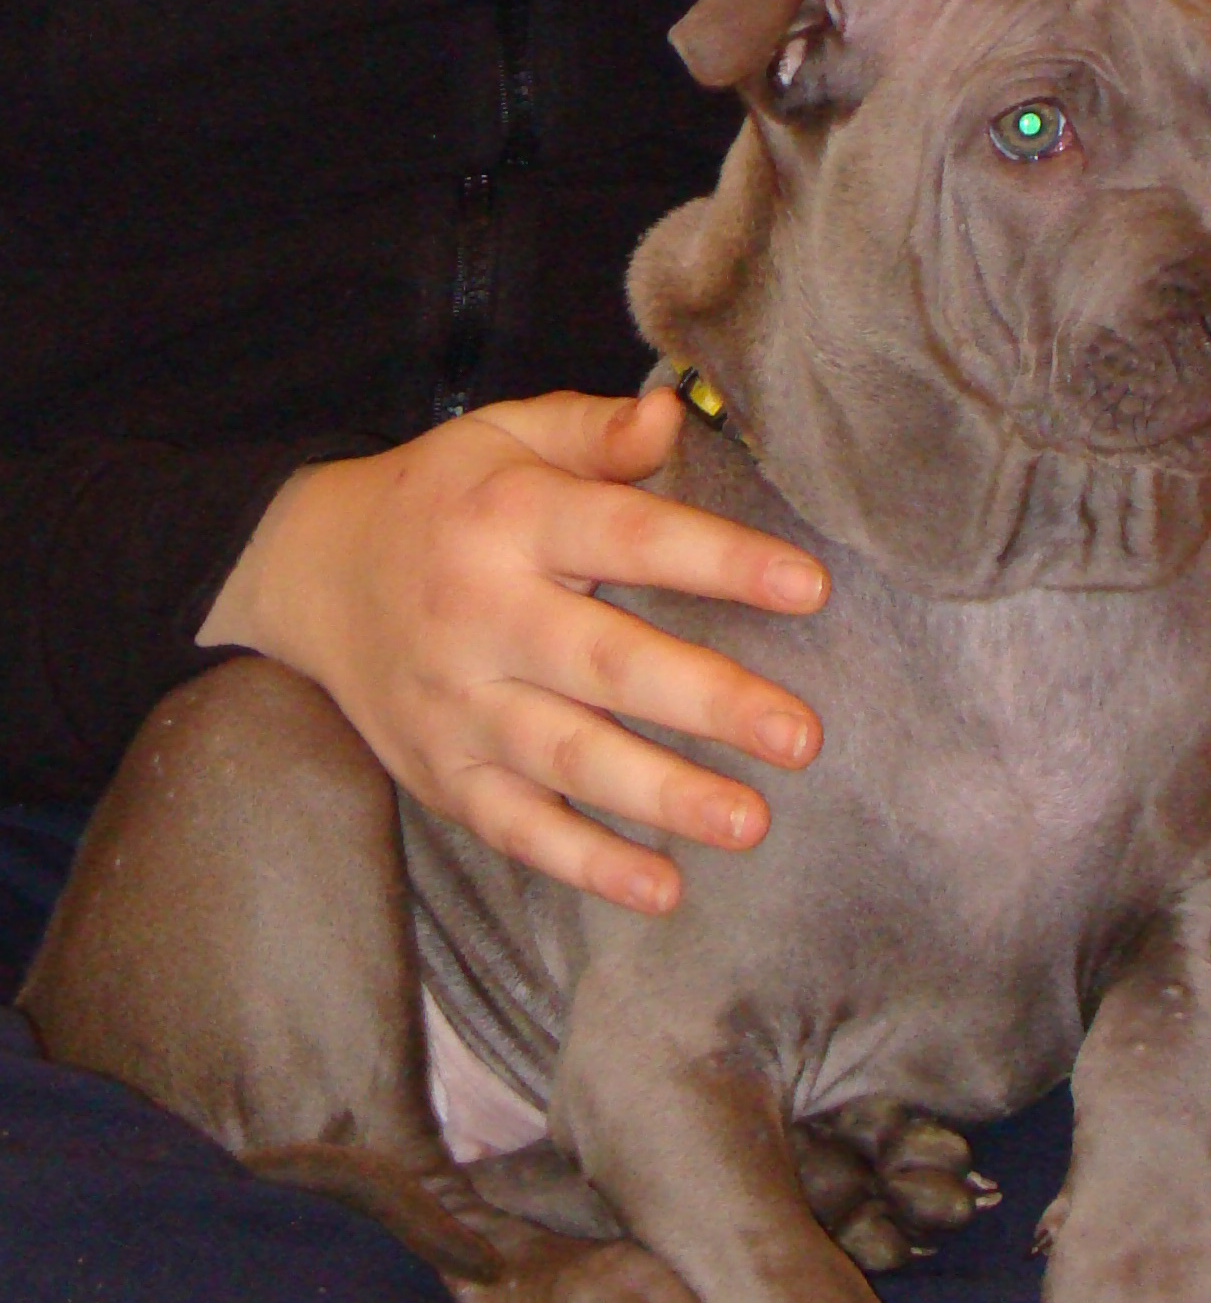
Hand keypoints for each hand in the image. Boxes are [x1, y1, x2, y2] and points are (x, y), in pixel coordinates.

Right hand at [198, 389, 828, 914]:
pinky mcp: (443, 773)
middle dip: (706, 701)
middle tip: (799, 736)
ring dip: (662, 795)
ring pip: (566, 758)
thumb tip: (673, 415)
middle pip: (603, 664)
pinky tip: (661, 887)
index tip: (807, 588)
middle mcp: (480, 616)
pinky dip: (586, 864)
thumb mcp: (504, 438)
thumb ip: (592, 433)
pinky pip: (517, 827)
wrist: (310, 572)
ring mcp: (457, 705)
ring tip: (751, 821)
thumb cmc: (441, 500)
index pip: (626, 537)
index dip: (716, 562)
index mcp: (507, 521)